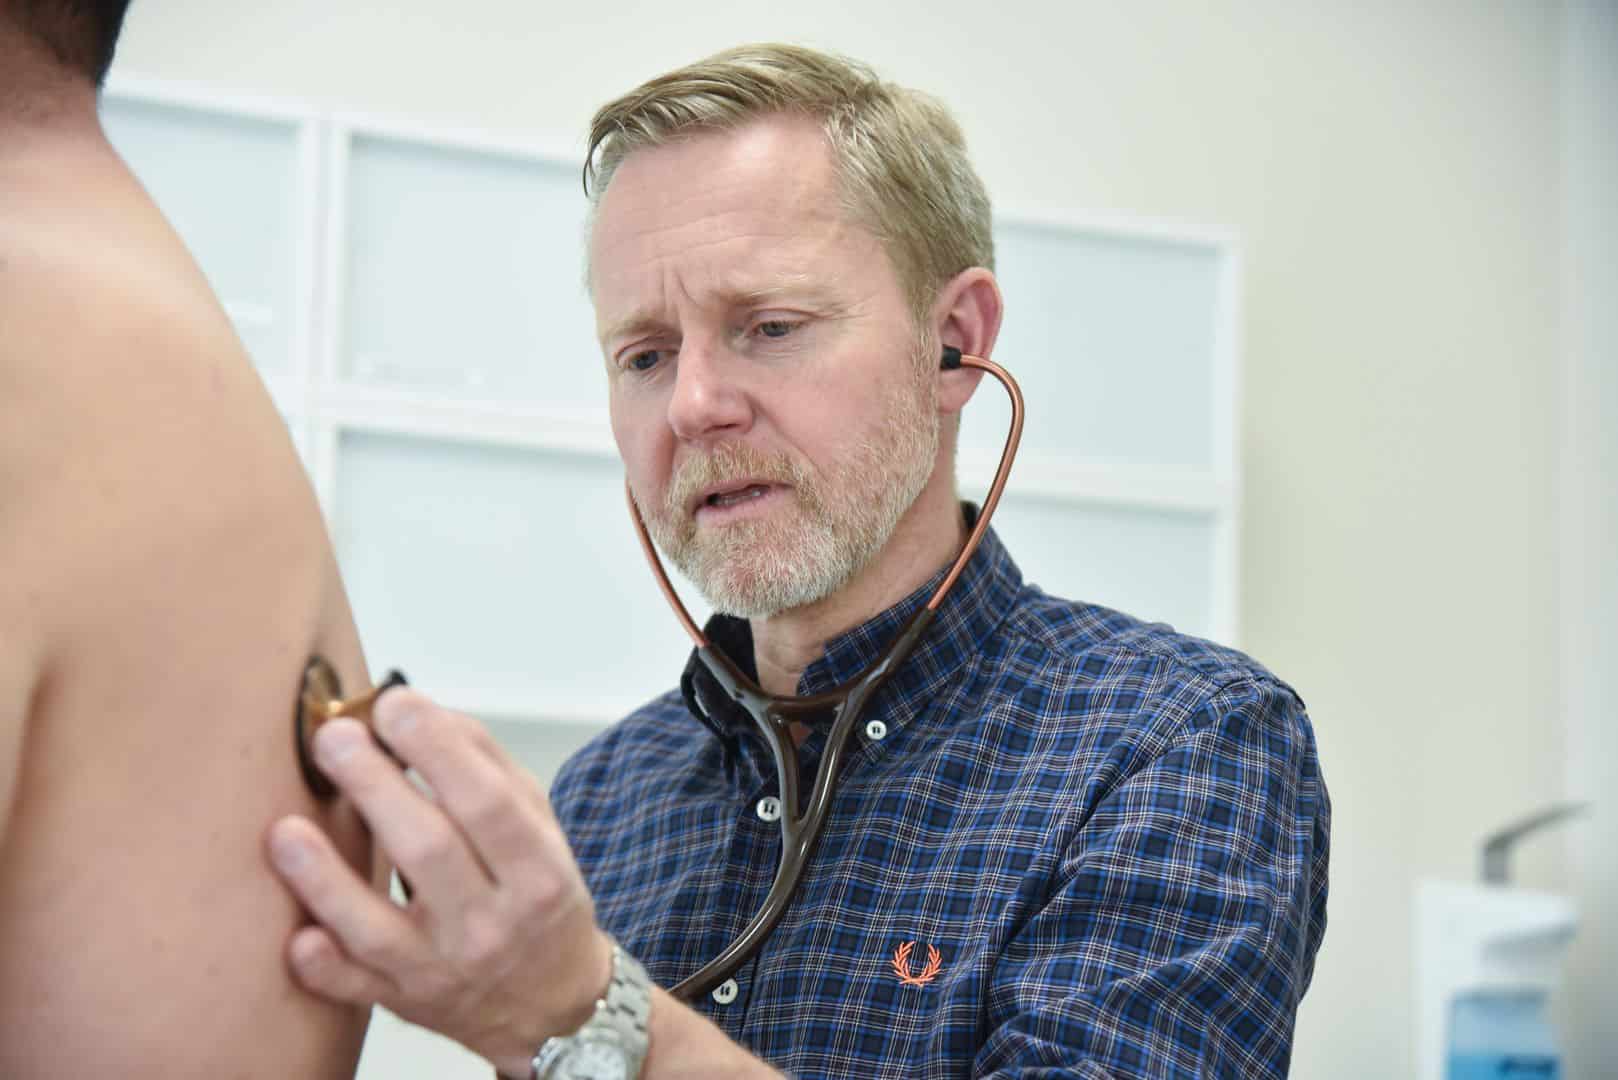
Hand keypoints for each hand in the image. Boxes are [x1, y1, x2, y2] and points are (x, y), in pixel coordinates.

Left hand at [267, 690, 612, 1076]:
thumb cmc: (536, 895)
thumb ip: (488, 767)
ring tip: (286, 828)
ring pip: (377, 926)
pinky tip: (297, 939)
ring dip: (326, 877)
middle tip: (334, 737)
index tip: (393, 705)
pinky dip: (326, 968)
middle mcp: (491, 923)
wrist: (548, 999)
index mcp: (536, 871)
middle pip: (427, 849)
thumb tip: (422, 713)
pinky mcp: (402, 1002)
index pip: (486, 801)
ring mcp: (442, 969)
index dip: (437, 746)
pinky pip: (355, 990)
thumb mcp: (539, 826)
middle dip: (374, 786)